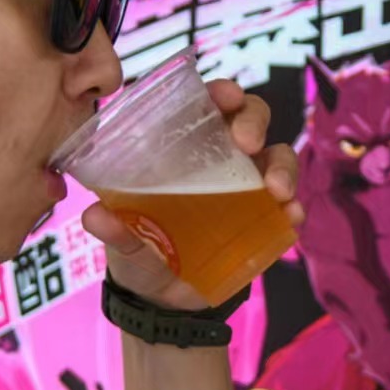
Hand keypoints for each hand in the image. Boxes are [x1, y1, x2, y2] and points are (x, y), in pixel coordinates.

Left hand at [82, 80, 304, 310]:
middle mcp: (221, 157)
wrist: (160, 297)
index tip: (225, 96)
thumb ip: (113, 226)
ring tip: (277, 190)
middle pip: (250, 118)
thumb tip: (95, 216)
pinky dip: (293, 208)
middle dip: (253, 120)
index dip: (220, 92)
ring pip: (277, 157)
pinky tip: (291, 217)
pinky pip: (288, 205)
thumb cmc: (139, 244)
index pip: (206, 104)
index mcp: (184, 145)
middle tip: (246, 142)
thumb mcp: (121, 236)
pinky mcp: (265, 219)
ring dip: (282, 167)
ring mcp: (248, 186)